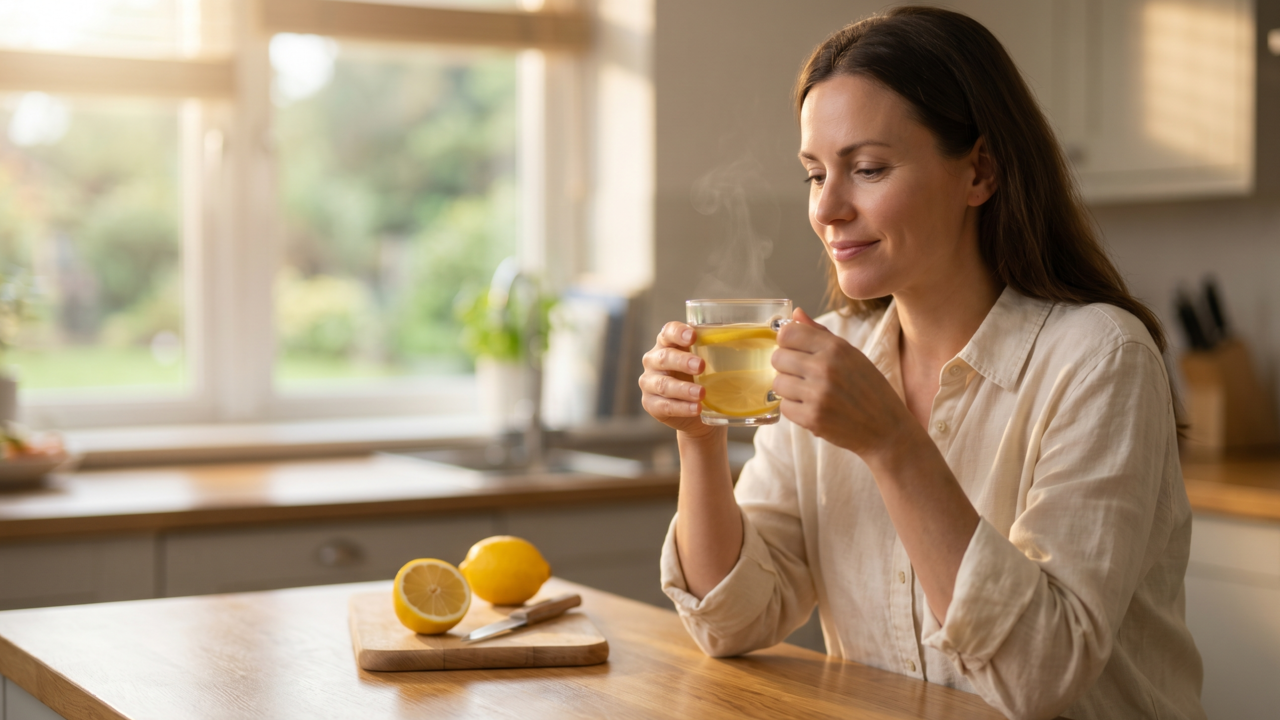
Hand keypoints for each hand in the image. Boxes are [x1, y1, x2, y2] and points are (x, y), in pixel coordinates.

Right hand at [639, 321, 717, 438]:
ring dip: (683, 389)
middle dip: (682, 361)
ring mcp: (649, 383)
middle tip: (701, 366)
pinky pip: (664, 405)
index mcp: (668, 343)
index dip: (678, 333)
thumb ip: (722, 348)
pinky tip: (697, 408)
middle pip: (664, 357)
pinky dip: (682, 407)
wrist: (699, 411)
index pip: (668, 332)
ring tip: (702, 394)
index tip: (693, 336)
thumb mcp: (712, 361)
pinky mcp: (651, 404)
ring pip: (663, 384)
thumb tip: (756, 335)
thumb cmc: (705, 378)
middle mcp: (654, 360)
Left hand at [771, 308, 919, 459]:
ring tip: (808, 392)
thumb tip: (795, 314)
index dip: (786, 342)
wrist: (887, 428)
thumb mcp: (852, 355)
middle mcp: (825, 367)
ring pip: (777, 383)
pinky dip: (794, 409)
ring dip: (789, 389)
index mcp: (836, 348)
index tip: (794, 350)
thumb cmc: (869, 389)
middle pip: (777, 357)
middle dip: (786, 366)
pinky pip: (784, 407)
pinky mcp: (812, 418)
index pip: (787, 333)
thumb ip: (820, 334)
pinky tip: (812, 407)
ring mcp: (818, 394)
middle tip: (803, 375)